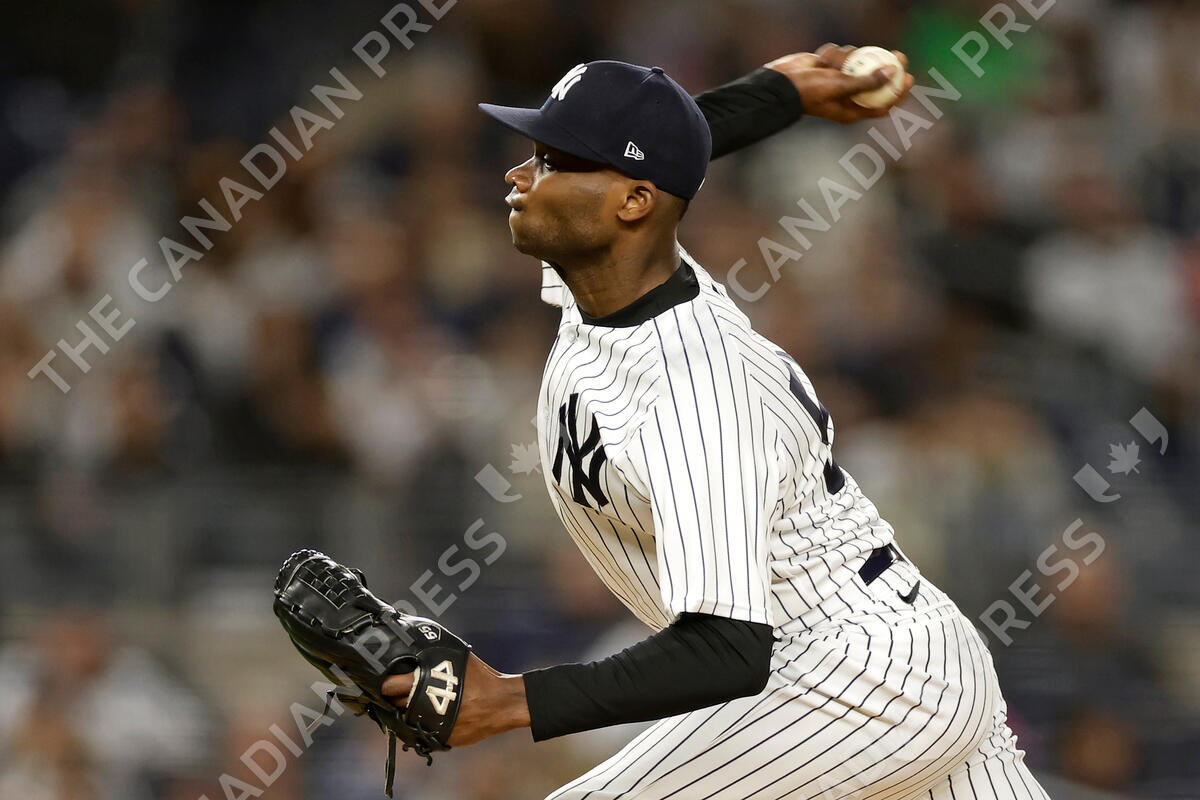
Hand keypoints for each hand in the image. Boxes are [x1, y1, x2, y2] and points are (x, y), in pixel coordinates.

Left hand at [382, 653, 529, 746]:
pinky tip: (428, 717)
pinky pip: (420, 733)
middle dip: (396, 698)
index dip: (388, 683)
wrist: (502, 703)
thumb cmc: (481, 678)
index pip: (390, 686)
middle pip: (394, 704)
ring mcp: (430, 726)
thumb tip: (417, 646)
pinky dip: (421, 726)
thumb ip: (435, 655)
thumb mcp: (457, 658)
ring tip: (416, 705)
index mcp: (425, 682)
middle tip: (403, 693)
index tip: (390, 681)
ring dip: (407, 713)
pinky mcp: (439, 739)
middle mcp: (424, 706)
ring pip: (405, 721)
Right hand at [765, 44, 914, 123]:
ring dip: (847, 59)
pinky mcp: (830, 67)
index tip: (909, 78)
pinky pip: (842, 54)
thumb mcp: (841, 87)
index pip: (883, 104)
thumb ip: (867, 82)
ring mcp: (839, 80)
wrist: (781, 84)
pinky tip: (822, 59)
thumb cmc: (810, 92)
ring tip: (831, 64)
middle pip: (876, 81)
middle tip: (898, 55)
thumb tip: (892, 73)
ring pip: (857, 62)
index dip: (898, 93)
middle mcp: (848, 96)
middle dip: (887, 67)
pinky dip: (834, 54)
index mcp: (852, 110)